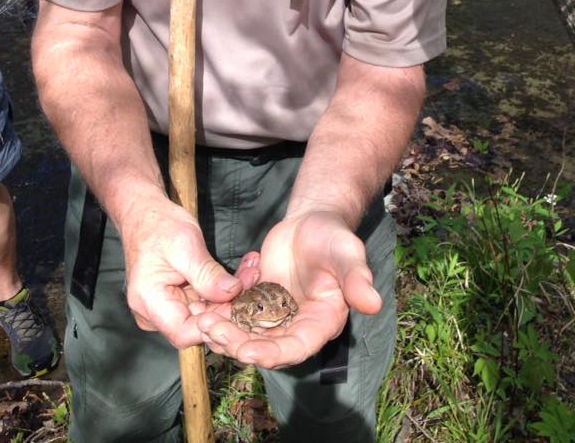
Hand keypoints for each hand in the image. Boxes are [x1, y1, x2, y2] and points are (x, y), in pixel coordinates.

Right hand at [120, 193, 244, 347]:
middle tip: (254, 276)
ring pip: (206, 311)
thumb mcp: (185, 246)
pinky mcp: (179, 298)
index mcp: (150, 303)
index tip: (240, 301)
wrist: (146, 213)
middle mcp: (155, 313)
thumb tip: (231, 294)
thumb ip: (206, 274)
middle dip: (230, 303)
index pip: (185, 333)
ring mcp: (167, 307)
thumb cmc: (159, 225)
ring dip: (231, 293)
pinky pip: (204, 300)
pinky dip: (223, 286)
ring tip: (252, 269)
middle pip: (199, 322)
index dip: (215, 322)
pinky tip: (243, 270)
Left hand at [196, 211, 381, 368]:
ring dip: (224, 333)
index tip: (247, 352)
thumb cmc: (333, 236)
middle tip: (212, 332)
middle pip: (265, 346)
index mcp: (321, 323)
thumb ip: (357, 278)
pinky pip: (237, 315)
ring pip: (247, 334)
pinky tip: (200, 309)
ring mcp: (275, 316)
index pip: (296, 348)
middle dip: (237, 344)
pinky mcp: (258, 303)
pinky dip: (220, 314)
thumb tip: (373, 303)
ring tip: (201, 322)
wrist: (311, 220)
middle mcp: (297, 326)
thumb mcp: (346, 253)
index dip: (272, 353)